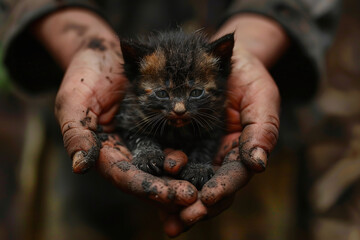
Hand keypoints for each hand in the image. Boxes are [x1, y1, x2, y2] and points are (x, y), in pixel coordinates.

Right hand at [33, 8, 197, 214]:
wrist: (104, 54)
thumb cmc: (85, 75)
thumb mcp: (73, 101)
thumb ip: (76, 133)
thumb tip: (81, 167)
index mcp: (105, 152)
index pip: (125, 177)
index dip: (147, 188)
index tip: (171, 196)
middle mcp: (127, 152)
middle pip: (148, 178)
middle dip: (169, 190)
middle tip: (192, 196)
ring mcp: (144, 140)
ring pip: (164, 168)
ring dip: (181, 178)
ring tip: (200, 184)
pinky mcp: (159, 129)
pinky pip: (175, 145)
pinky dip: (188, 157)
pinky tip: (202, 163)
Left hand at [160, 14, 287, 236]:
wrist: (224, 59)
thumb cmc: (248, 77)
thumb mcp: (262, 98)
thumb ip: (262, 129)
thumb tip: (259, 165)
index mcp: (239, 150)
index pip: (234, 175)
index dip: (223, 188)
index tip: (208, 199)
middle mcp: (218, 156)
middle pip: (210, 187)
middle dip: (198, 206)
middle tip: (182, 221)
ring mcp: (197, 150)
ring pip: (188, 182)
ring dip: (177, 203)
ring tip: (167, 222)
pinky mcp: (177, 141)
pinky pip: (168, 163)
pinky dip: (161, 180)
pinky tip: (150, 196)